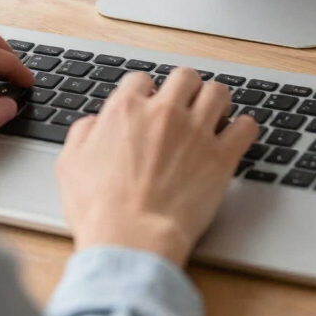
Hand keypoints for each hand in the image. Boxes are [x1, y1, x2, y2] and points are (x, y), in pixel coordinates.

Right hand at [55, 68, 258, 266]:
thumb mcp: (71, 164)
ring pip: (217, 92)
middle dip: (185, 87)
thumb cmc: (100, 209)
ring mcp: (195, 132)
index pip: (141, 79)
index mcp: (127, 109)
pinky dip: (244, 127)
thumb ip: (83, 134)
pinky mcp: (221, 157)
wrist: (131, 239)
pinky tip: (237, 134)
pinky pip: (245, 127)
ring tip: (215, 111)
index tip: (148, 102)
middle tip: (185, 102)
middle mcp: (164, 112)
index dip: (144, 90)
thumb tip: (94, 123)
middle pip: (184, 76)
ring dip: (216, 100)